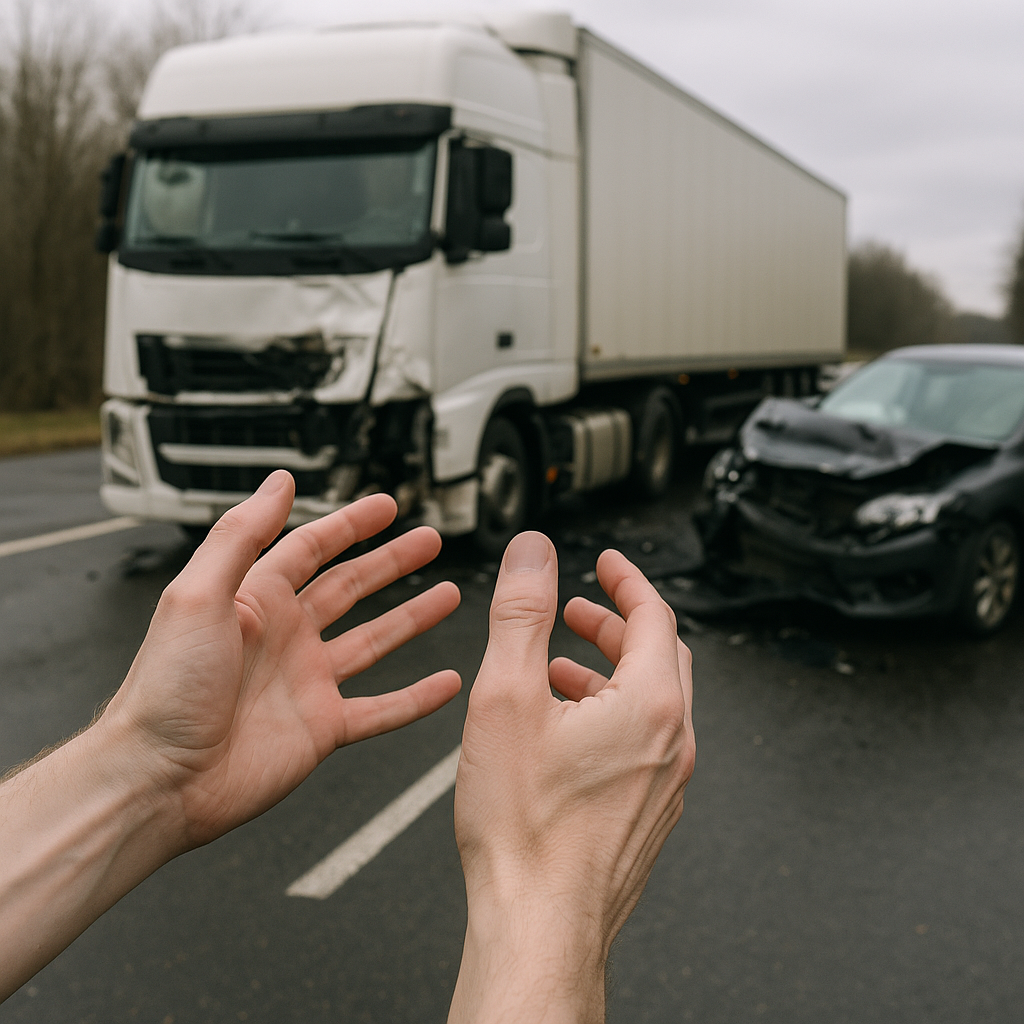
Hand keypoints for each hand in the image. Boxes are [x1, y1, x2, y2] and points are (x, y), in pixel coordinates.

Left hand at [102, 469, 461, 849]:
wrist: (158, 778)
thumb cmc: (164, 688)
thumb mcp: (196, 594)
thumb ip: (241, 535)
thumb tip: (277, 483)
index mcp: (255, 601)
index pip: (312, 548)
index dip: (350, 524)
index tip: (386, 506)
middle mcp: (285, 637)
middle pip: (351, 588)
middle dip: (391, 562)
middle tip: (429, 541)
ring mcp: (307, 683)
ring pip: (374, 641)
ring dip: (412, 618)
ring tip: (449, 595)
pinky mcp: (321, 729)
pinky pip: (382, 710)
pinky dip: (416, 698)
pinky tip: (445, 683)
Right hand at [449, 532, 693, 1022]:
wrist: (539, 926)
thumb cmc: (524, 829)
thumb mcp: (506, 696)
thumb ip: (522, 612)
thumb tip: (532, 553)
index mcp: (650, 706)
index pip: (654, 615)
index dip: (626, 579)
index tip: (606, 563)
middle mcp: (672, 744)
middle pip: (659, 656)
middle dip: (618, 623)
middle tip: (579, 611)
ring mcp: (665, 784)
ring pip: (651, 704)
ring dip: (610, 671)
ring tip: (560, 668)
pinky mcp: (648, 815)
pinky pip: (643, 745)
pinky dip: (611, 715)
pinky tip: (565, 732)